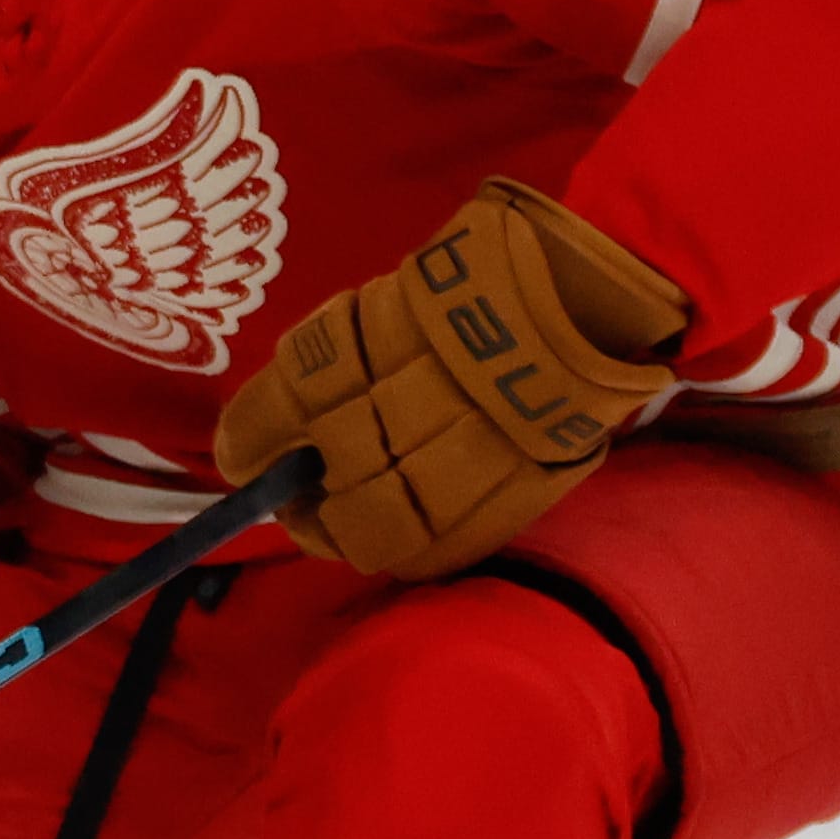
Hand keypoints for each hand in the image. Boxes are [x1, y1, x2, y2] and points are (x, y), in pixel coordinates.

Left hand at [213, 179, 685, 578]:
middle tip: (295, 504)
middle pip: (330, 470)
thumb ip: (334, 364)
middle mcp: (419, 388)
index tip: (243, 460)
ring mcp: (476, 438)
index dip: (253, 443)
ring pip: (386, 518)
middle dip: (298, 498)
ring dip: (348, 532)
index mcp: (377, 332)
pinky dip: (416, 551)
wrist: (596, 286)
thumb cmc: (476, 289)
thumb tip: (269, 438)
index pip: (284, 406)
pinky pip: (452, 542)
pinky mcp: (523, 477)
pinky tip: (397, 544)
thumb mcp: (391, 302)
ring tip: (339, 528)